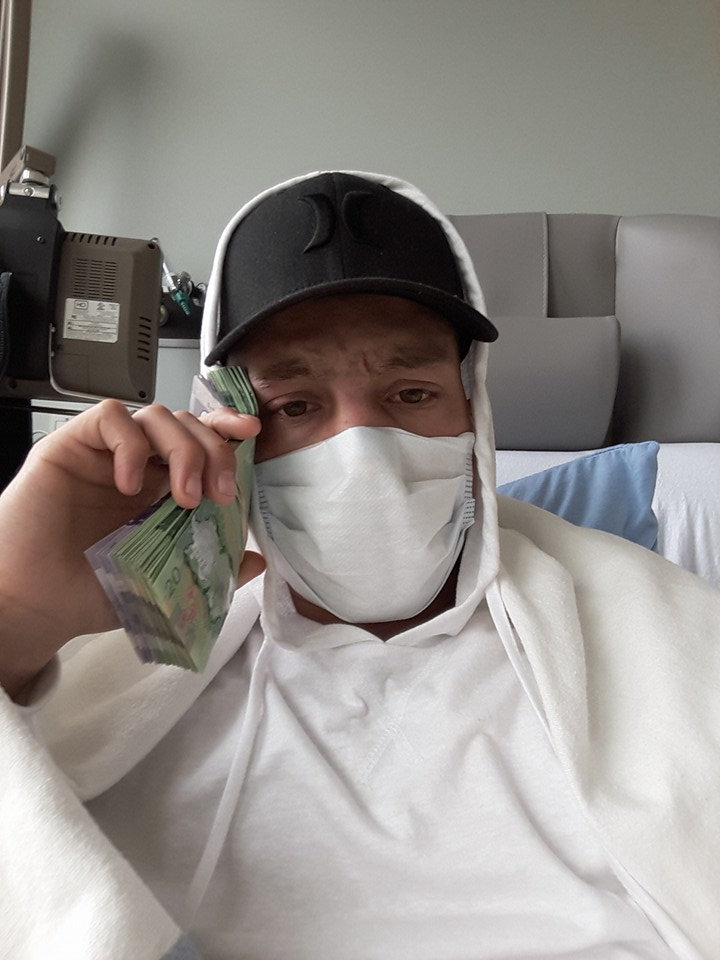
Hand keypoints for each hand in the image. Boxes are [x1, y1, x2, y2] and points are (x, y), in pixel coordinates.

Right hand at [0, 399, 262, 696]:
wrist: (35, 605)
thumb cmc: (89, 592)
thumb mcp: (165, 583)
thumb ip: (211, 567)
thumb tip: (257, 560)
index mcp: (161, 487)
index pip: (201, 440)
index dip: (227, 429)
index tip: (252, 434)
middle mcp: (137, 464)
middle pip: (187, 424)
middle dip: (214, 451)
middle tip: (218, 494)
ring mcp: (105, 453)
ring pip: (156, 415)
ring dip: (182, 449)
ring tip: (183, 497)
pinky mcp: (71, 446)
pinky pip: (109, 417)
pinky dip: (130, 444)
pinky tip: (129, 485)